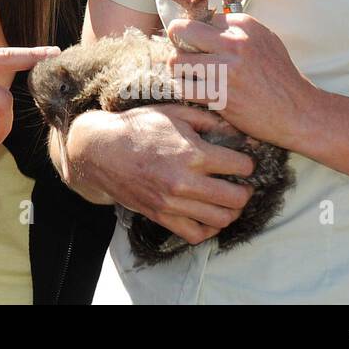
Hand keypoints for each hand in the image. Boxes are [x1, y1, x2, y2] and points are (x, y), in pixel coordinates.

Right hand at [62, 104, 254, 245]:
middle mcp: (185, 181)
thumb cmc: (138, 127)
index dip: (247, 162)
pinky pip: (195, 235)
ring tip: (227, 200)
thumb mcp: (174, 113)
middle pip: (236, 198)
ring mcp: (172, 203)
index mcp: (192, 153)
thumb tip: (238, 129)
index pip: (241, 166)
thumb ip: (208, 120)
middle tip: (241, 183)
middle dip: (245, 190)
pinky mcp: (161, 216)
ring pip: (220, 220)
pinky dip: (208, 229)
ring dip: (231, 211)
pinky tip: (208, 215)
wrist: (101, 150)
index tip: (243, 161)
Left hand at [165, 12, 319, 146]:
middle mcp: (234, 44)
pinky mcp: (220, 95)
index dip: (196, 32)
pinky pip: (184, 87)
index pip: (200, 18)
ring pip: (177, 60)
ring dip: (179, 69)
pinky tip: (196, 92)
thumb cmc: (280, 77)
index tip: (200, 45)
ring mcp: (226, 70)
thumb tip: (203, 24)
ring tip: (190, 76)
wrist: (299, 112)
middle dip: (176, 42)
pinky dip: (185, 90)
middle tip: (183, 54)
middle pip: (181, 30)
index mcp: (244, 25)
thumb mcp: (264, 40)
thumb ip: (236, 30)